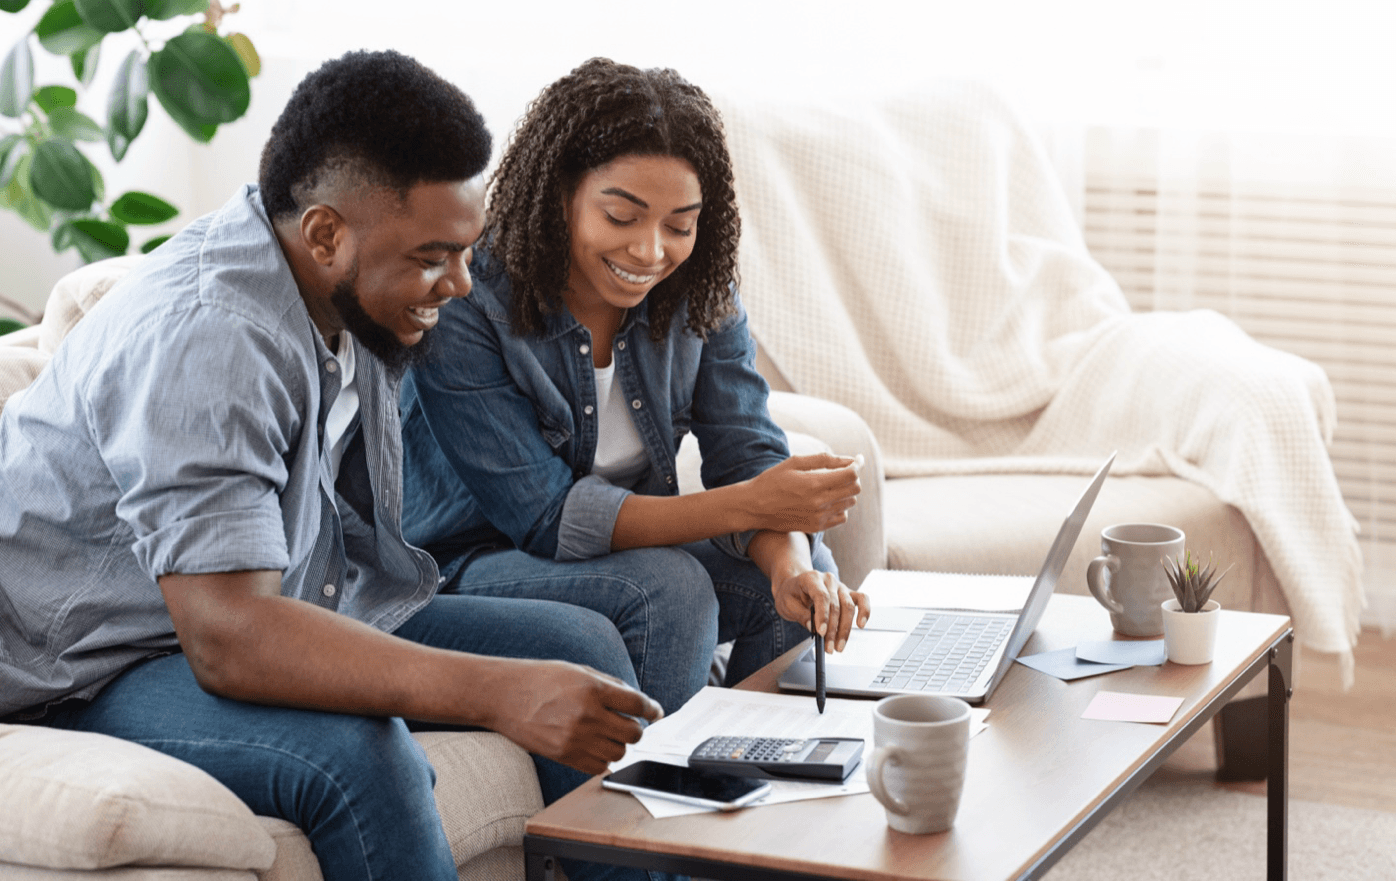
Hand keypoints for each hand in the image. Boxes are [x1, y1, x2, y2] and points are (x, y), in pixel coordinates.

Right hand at [489, 660, 662, 774]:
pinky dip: (603, 759)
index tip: (655, 712)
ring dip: (619, 744)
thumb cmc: (540, 679)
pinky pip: (598, 767)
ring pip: (619, 753)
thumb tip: (638, 701)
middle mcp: (587, 715)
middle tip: (629, 723)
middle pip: (634, 733)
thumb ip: (610, 685)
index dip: (652, 709)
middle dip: (637, 729)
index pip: (637, 704)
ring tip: (607, 734)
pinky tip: (595, 746)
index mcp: (592, 689)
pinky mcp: (564, 756)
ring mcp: (575, 739)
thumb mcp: (578, 671)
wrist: (503, 696)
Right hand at [741, 453, 860, 533]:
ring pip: (850, 503)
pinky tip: (828, 499)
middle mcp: (819, 503)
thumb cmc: (773, 480)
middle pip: (854, 489)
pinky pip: (842, 517)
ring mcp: (819, 517)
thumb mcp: (795, 462)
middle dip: (853, 477)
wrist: (754, 507)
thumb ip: (825, 460)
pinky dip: (840, 506)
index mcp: (814, 484)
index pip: (851, 475)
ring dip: (847, 491)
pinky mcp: (816, 527)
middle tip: (843, 471)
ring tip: (832, 484)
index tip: (857, 459)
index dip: (858, 465)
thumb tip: (850, 460)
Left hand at [772, 568, 870, 652]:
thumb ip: (800, 615)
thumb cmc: (791, 594)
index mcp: (812, 578)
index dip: (823, 615)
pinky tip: (861, 625)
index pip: (821, 596)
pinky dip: (865, 611)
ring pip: (849, 607)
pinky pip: (862, 599)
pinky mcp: (848, 593)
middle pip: (836, 605)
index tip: (821, 633)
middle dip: (833, 630)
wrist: (795, 585)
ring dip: (845, 629)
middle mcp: (828, 580)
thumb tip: (813, 628)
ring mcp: (840, 586)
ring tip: (839, 646)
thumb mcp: (786, 604)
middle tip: (829, 648)